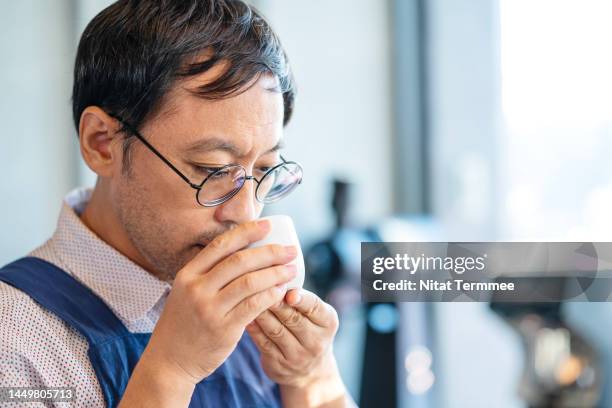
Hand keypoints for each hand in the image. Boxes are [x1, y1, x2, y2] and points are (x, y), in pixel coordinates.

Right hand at [141, 219, 297, 385]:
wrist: (170, 360)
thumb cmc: (185, 322)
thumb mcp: (187, 291)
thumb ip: (210, 273)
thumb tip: (245, 249)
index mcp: (188, 274)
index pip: (221, 245)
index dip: (246, 232)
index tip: (268, 225)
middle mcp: (197, 289)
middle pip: (239, 261)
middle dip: (269, 252)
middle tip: (290, 250)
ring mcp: (209, 309)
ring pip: (250, 282)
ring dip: (275, 273)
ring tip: (292, 270)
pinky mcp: (223, 329)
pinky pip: (253, 306)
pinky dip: (271, 295)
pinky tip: (281, 291)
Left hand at [245, 289, 344, 401]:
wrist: (309, 371)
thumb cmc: (308, 328)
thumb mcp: (315, 314)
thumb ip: (301, 296)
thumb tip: (278, 269)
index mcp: (328, 322)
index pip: (314, 307)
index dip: (301, 299)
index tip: (288, 291)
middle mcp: (316, 341)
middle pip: (293, 318)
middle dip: (275, 302)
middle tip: (260, 286)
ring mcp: (297, 356)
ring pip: (275, 330)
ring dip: (261, 312)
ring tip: (248, 297)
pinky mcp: (278, 365)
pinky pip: (263, 343)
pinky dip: (253, 328)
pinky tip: (243, 315)